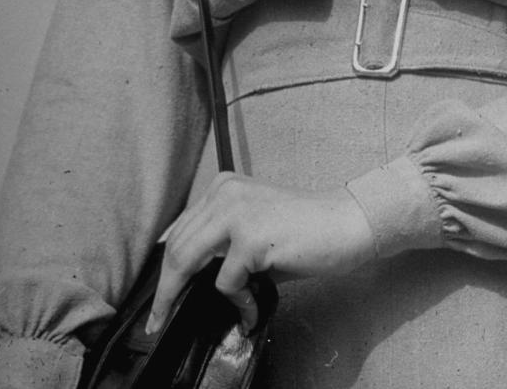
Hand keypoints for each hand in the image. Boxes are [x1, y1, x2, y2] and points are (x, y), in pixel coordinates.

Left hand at [146, 173, 374, 334]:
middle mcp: (226, 193)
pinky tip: (253, 307)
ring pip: (186, 262)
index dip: (165, 269)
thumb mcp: (252, 229)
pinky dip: (238, 302)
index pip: (179, 230)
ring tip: (185, 320)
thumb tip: (185, 282)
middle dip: (165, 290)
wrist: (347, 223)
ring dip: (182, 298)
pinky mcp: (251, 237)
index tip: (159, 299)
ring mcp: (237, 212)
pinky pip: (226, 283)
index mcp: (223, 186)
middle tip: (159, 321)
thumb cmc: (304, 232)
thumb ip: (220, 246)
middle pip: (176, 247)